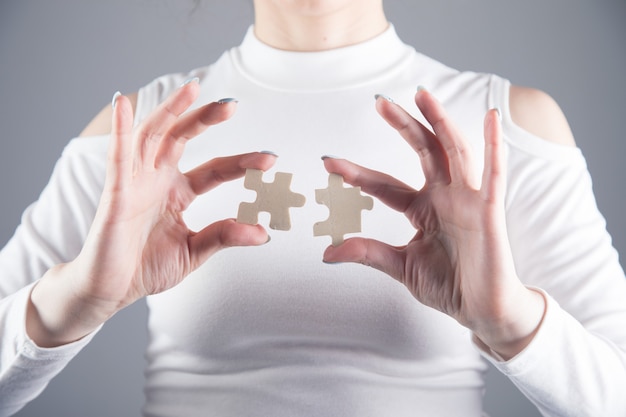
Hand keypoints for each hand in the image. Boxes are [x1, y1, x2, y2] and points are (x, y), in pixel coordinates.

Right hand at [28, 80, 275, 345]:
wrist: (110, 291)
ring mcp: (135, 183)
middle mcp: (157, 180)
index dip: (241, 163)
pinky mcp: (115, 193)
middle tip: (232, 105)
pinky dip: (120, 129)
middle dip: (205, 119)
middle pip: (182, 139)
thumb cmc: (146, 268)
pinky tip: (123, 102)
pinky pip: (117, 156)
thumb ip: (224, 236)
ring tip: (191, 89)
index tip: (270, 159)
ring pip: (152, 136)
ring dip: (170, 111)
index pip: (214, 169)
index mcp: (178, 193)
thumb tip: (263, 233)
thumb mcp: (194, 251)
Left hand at [322, 89, 544, 358]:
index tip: (329, 163)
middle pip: (422, 152)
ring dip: (440, 122)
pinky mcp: (490, 211)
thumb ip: (368, 253)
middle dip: (402, 126)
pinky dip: (494, 145)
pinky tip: (491, 118)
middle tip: (379, 102)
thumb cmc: (449, 285)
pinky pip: (494, 174)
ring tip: (423, 95)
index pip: (385, 185)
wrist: (482, 311)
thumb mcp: (400, 266)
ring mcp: (467, 200)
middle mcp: (444, 197)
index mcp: (422, 209)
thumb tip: (327, 252)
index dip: (358, 174)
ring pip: (453, 152)